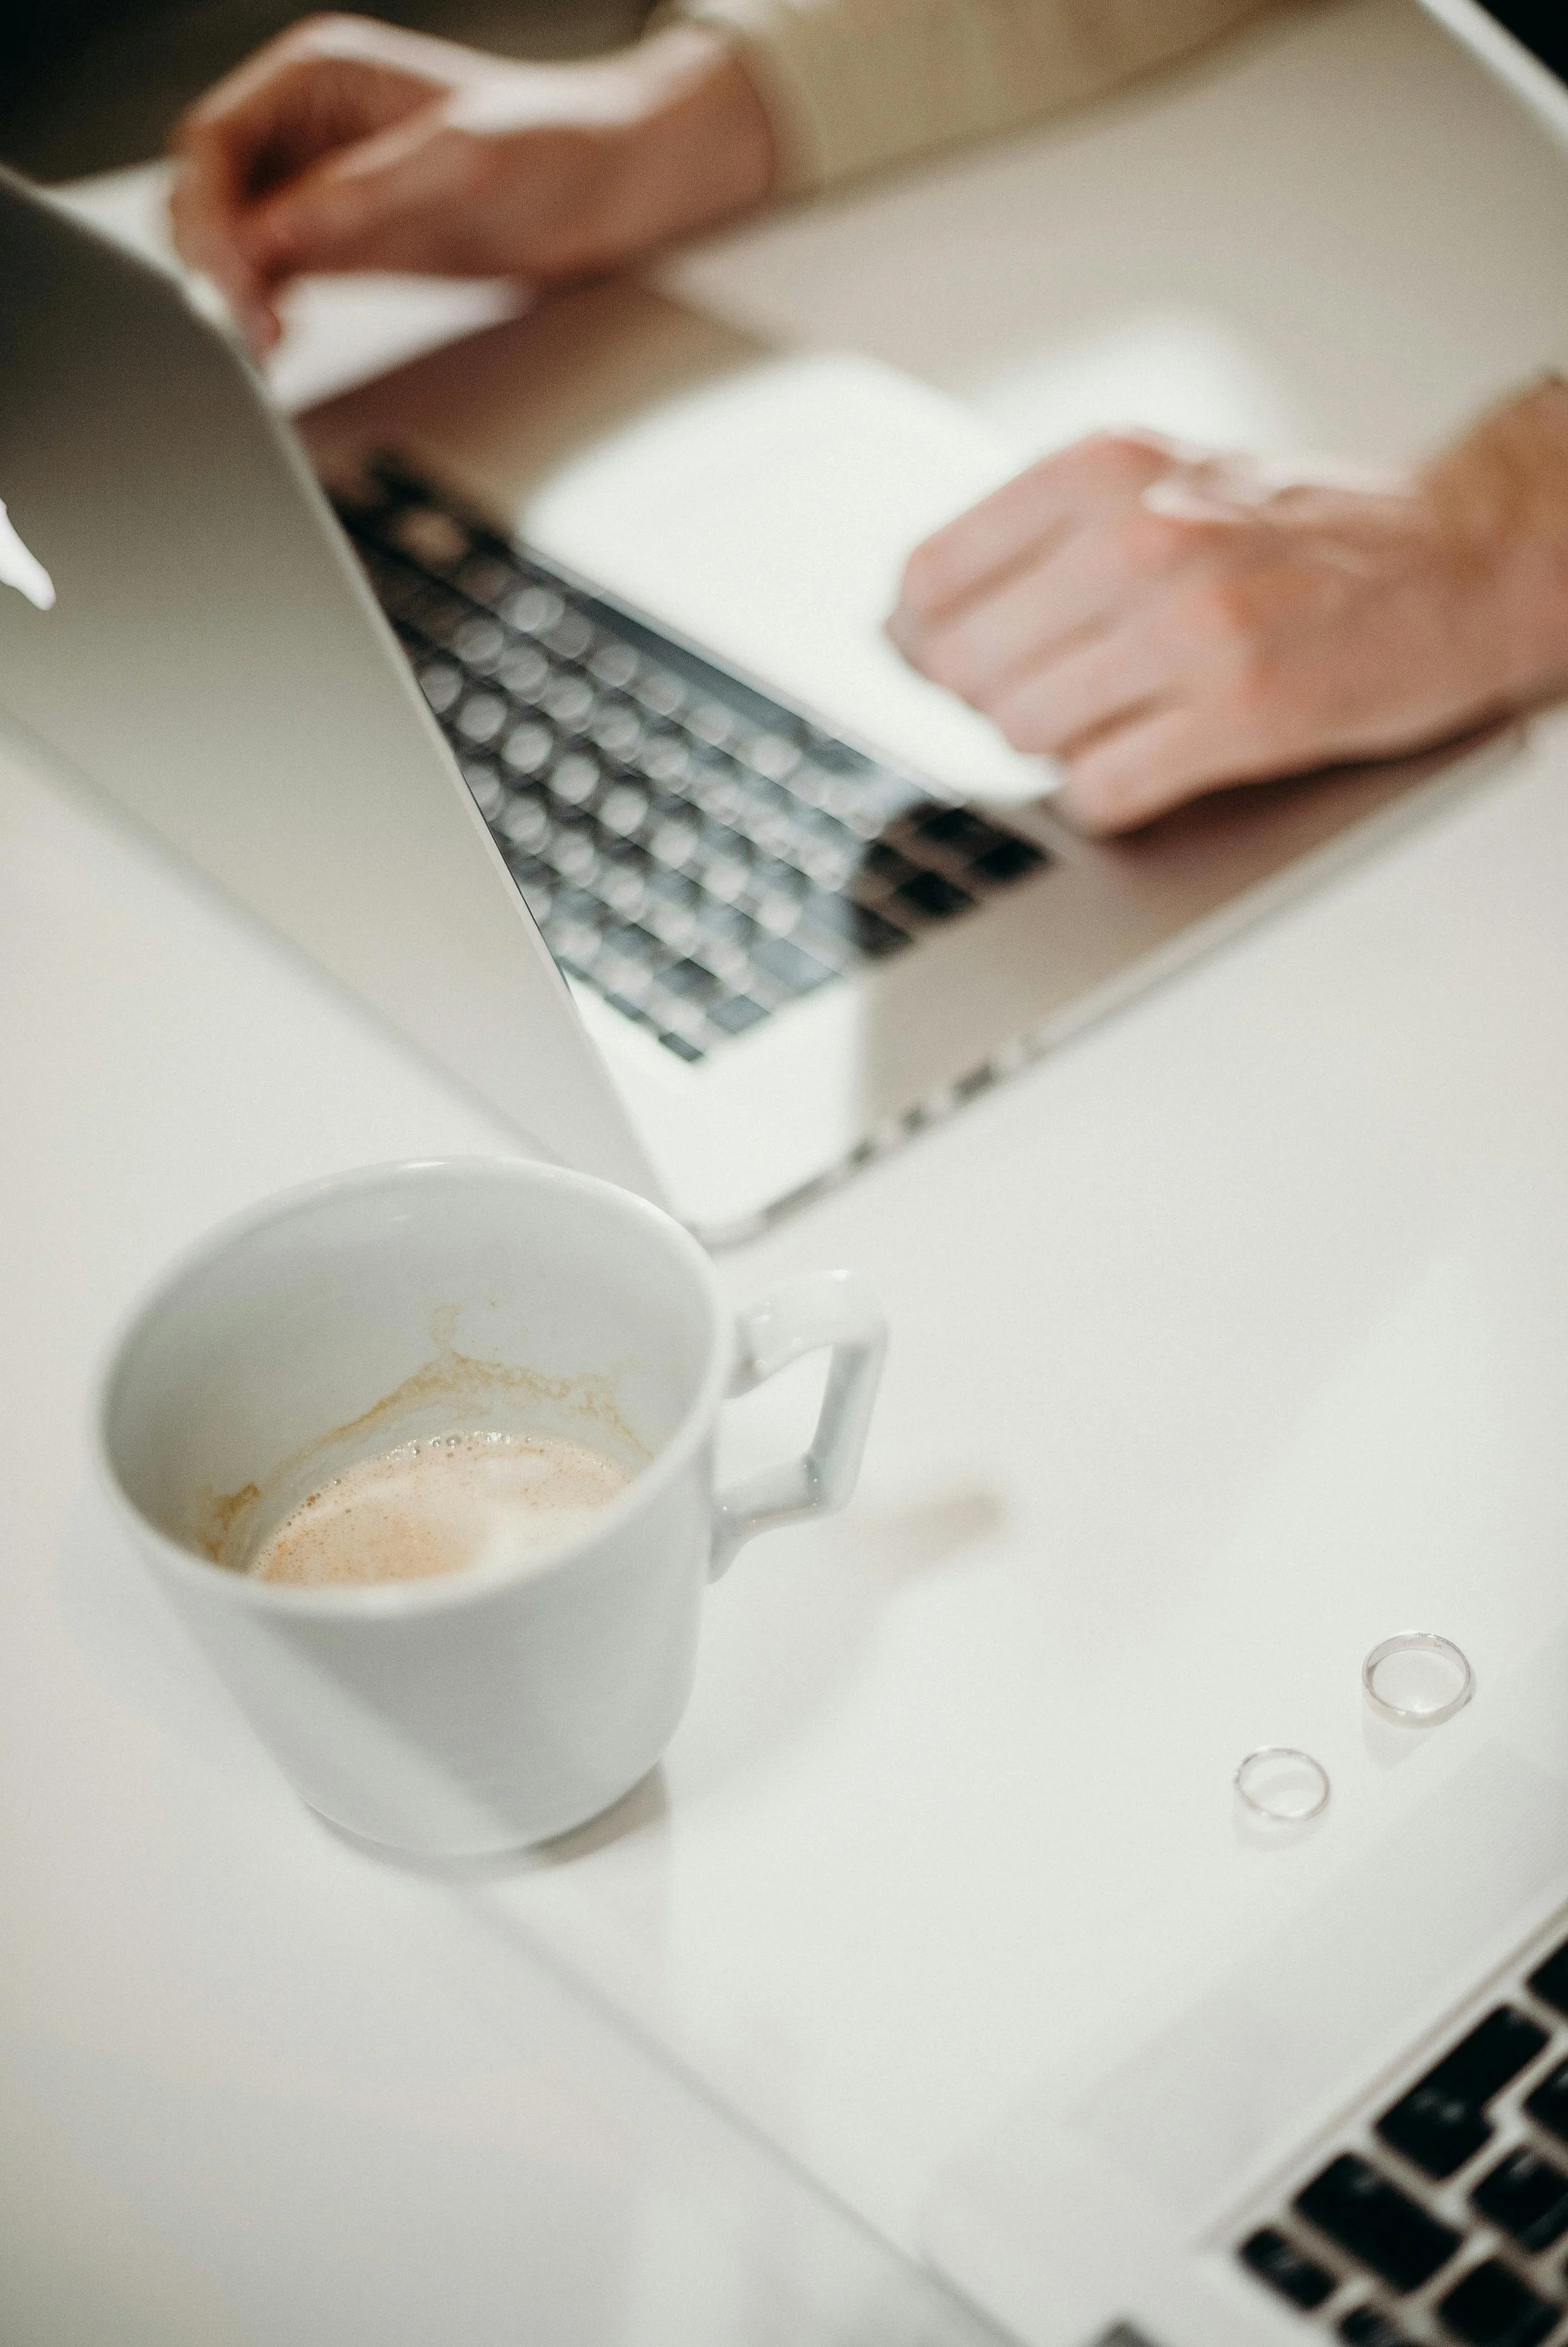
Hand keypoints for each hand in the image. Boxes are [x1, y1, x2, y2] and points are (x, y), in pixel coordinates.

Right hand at [169, 13, 774, 353]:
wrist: (613, 186)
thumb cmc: (553, 143)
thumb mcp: (453, 164)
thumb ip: (358, 197)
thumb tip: (273, 235)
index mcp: (317, 79)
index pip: (213, 142)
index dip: (208, 215)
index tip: (235, 281)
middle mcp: (307, 130)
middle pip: (208, 194)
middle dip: (211, 259)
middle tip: (249, 327)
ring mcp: (321, 189)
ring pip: (232, 242)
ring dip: (231, 294)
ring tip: (261, 345)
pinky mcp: (343, 246)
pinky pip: (271, 278)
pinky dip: (261, 311)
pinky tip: (275, 343)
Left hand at [889, 380, 1567, 832]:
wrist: (1458, 560)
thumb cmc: (1297, 533)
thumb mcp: (1158, 484)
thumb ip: (1037, 536)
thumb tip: (904, 626)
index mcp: (1104, 469)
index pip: (928, 580)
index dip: (926, 641)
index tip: (950, 661)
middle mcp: (1140, 537)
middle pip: (965, 670)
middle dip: (997, 699)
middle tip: (1063, 691)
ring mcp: (1192, 629)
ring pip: (1023, 735)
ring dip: (1058, 747)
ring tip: (1124, 715)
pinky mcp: (1242, 715)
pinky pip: (1099, 794)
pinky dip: (1109, 797)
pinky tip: (1153, 762)